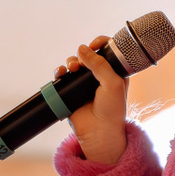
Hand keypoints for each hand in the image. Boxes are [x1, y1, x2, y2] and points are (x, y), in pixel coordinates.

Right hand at [56, 36, 127, 164]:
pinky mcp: (71, 91)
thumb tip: (82, 48)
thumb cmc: (112, 110)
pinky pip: (63, 76)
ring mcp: (84, 83)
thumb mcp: (113, 83)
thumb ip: (99, 64)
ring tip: (72, 69)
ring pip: (74, 63)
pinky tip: (61, 73)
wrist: (99, 132)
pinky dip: (60, 72)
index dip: (100, 43)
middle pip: (88, 54)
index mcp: (115, 71)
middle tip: (81, 64)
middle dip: (82, 54)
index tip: (95, 44)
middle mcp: (99, 75)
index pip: (108, 49)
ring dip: (71, 62)